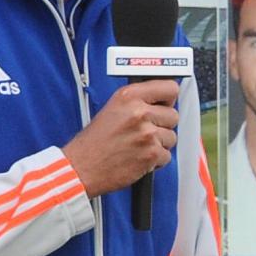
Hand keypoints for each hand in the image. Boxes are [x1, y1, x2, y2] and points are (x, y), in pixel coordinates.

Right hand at [62, 80, 180, 196]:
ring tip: (139, 145)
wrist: (82, 167)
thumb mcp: (112, 108)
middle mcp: (139, 112)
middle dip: (163, 125)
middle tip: (146, 131)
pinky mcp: (152, 154)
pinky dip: (155, 160)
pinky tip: (139, 157)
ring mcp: (147, 133)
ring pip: (171, 137)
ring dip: (159, 144)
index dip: (169, 98)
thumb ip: (137, 102)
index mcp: (129, 96)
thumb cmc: (94, 142)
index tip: (165, 103)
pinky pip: (166, 156)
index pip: (169, 88)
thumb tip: (161, 100)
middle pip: (173, 115)